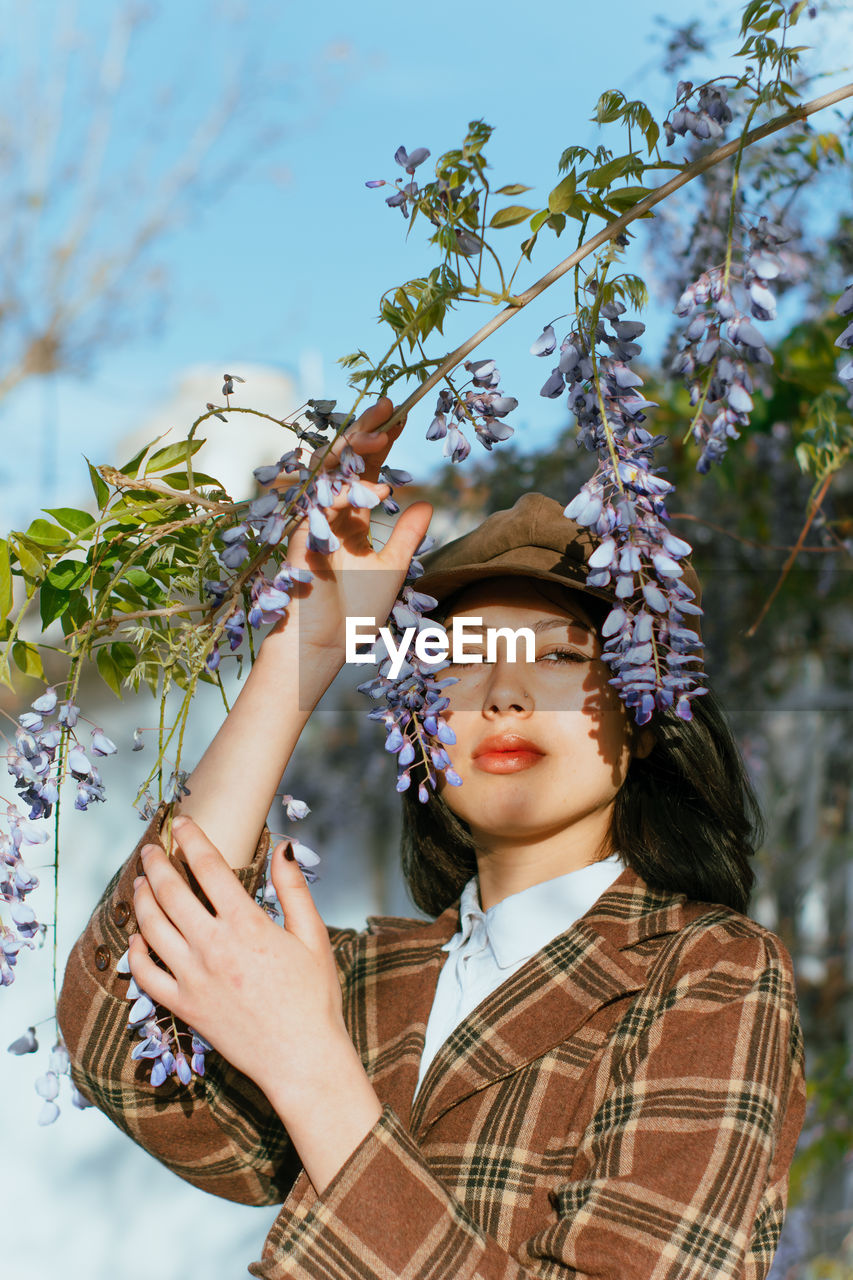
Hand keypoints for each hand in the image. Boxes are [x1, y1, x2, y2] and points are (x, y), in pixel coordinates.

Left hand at [127, 814, 349, 1107]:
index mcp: (247, 925)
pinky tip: (138, 937)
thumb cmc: (314, 997)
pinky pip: (147, 975)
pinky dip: (137, 952)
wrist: (302, 1058)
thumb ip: (293, 889)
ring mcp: (193, 979)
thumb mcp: (313, 936)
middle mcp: (213, 947)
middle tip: (151, 848)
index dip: (192, 839)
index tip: (182, 823)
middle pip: (171, 893)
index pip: (210, 868)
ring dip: (141, 900)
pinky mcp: (184, 1007)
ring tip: (140, 883)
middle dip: (157, 864)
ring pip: (152, 929)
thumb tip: (283, 846)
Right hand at [266, 396, 433, 656]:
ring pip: (327, 472)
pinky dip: (348, 496)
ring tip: (383, 430)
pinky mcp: (302, 540)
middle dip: (365, 429)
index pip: (365, 468)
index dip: (381, 442)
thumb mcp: (391, 569)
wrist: (323, 647)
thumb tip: (427, 504)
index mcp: (350, 517)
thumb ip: (407, 536)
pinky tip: (377, 489)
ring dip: (354, 449)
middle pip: (344, 460)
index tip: (401, 416)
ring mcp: (312, 523)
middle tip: (390, 405)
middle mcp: (329, 513)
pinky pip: (323, 507)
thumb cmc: (354, 614)